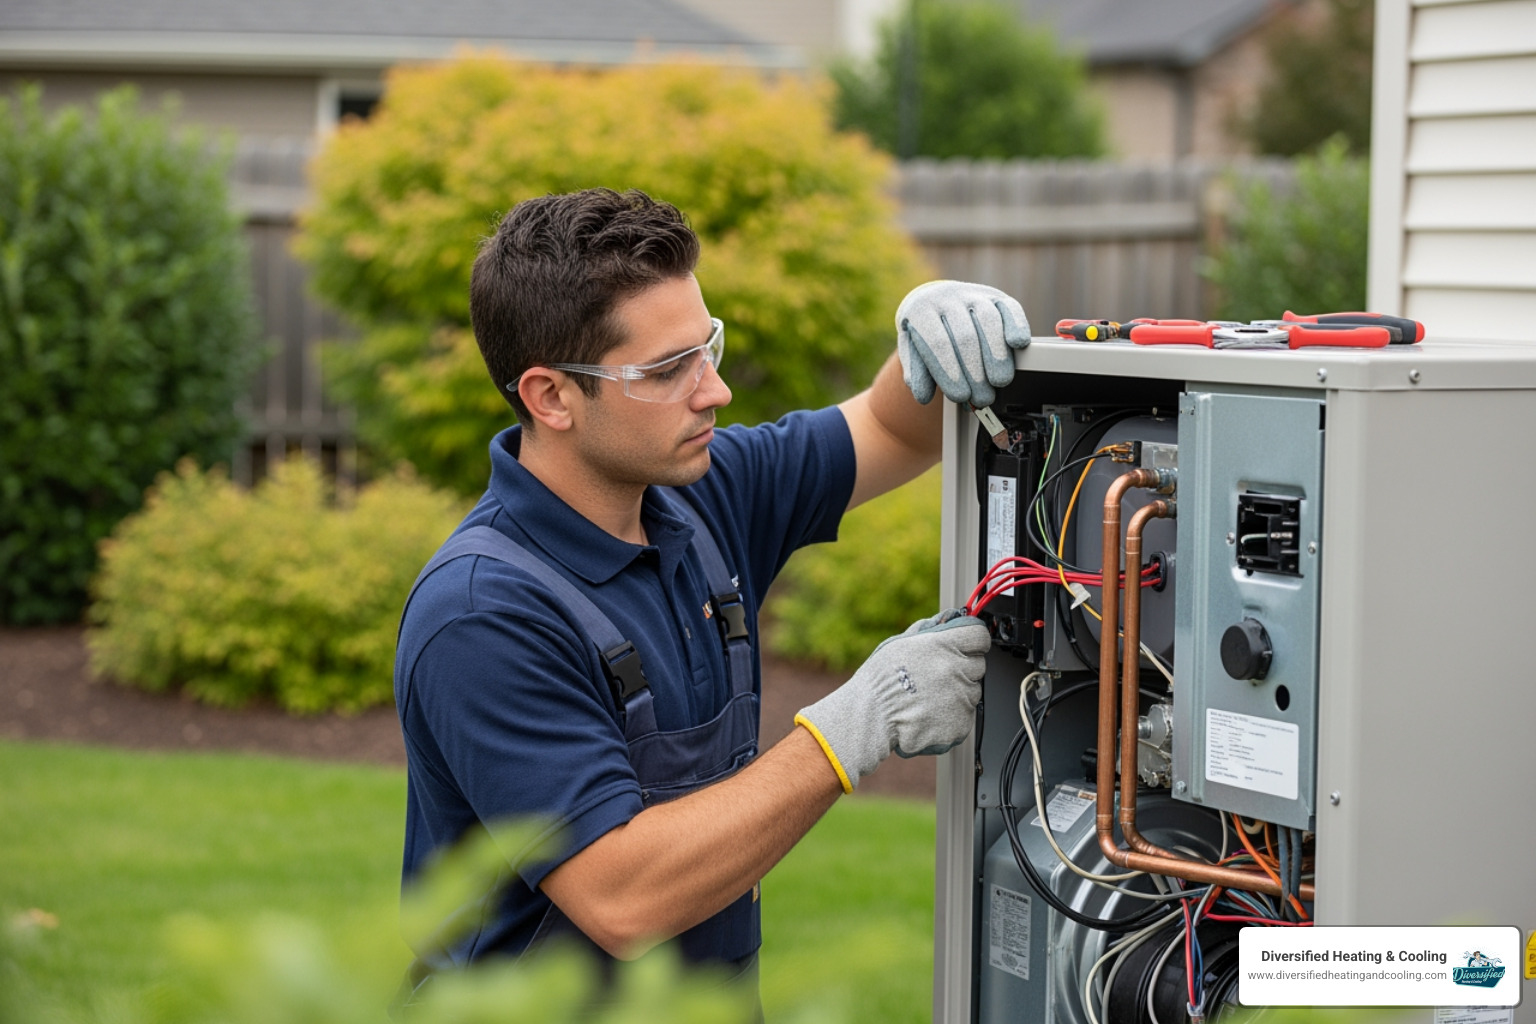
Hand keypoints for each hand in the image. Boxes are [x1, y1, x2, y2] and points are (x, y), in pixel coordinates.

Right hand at [794, 609, 988, 791]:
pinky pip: (965, 716)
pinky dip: (952, 716)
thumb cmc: (880, 680)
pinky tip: (930, 713)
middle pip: (978, 665)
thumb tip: (948, 617)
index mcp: (944, 645)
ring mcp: (961, 699)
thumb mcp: (901, 643)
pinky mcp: (961, 724)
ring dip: (957, 693)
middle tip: (935, 676)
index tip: (965, 646)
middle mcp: (957, 670)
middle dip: (962, 668)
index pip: (979, 635)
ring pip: (972, 692)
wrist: (870, 717)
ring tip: (928, 697)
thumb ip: (929, 628)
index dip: (972, 641)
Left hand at [896, 280, 1030, 406]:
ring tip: (999, 381)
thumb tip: (923, 396)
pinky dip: (1017, 326)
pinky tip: (1018, 345)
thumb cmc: (922, 331)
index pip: (937, 343)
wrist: (932, 300)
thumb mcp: (911, 348)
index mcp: (921, 310)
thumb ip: (916, 371)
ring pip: (989, 321)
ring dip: (997, 355)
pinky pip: (1009, 308)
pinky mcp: (995, 296)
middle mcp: (947, 297)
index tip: (960, 396)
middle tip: (982, 397)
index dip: (950, 372)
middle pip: (965, 336)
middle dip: (976, 372)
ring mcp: (973, 294)